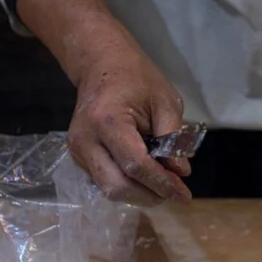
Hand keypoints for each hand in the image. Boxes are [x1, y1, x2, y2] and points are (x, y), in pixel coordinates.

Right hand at [66, 22, 192, 206]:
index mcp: (108, 121)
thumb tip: (180, 174)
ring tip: (162, 185)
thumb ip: (173, 139)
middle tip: (174, 192)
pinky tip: (145, 177)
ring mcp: (77, 150)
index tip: (184, 195)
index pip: (135, 165)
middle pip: (117, 186)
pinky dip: (127, 186)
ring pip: (108, 189)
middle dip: (149, 196)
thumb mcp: (165, 102)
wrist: (101, 65)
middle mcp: (85, 140)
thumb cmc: (137, 78)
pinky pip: (103, 181)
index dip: (162, 184)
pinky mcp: (78, 156)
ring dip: (139, 194)